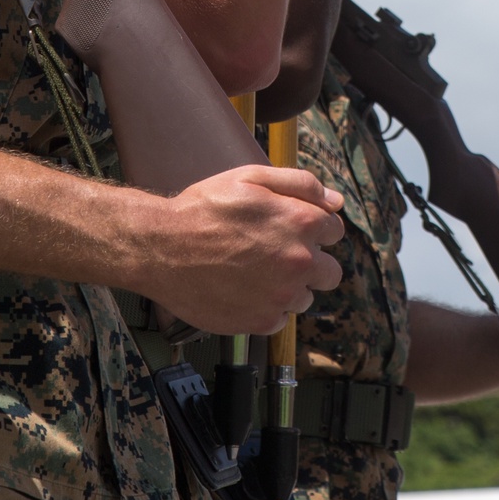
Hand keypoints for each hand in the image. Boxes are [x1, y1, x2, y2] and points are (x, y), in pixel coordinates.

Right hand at [137, 164, 343, 334]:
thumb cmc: (204, 209)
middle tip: (275, 252)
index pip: (334, 230)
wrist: (162, 248)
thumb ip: (300, 185)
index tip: (290, 227)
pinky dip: (265, 305)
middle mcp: (299, 262)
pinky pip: (279, 318)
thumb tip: (336, 201)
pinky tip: (241, 288)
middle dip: (310, 262)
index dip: (313, 226)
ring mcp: (282, 296)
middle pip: (330, 272)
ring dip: (288, 286)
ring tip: (252, 269)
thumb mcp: (249, 178)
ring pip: (304, 297)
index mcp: (300, 222)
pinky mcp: (262, 321)